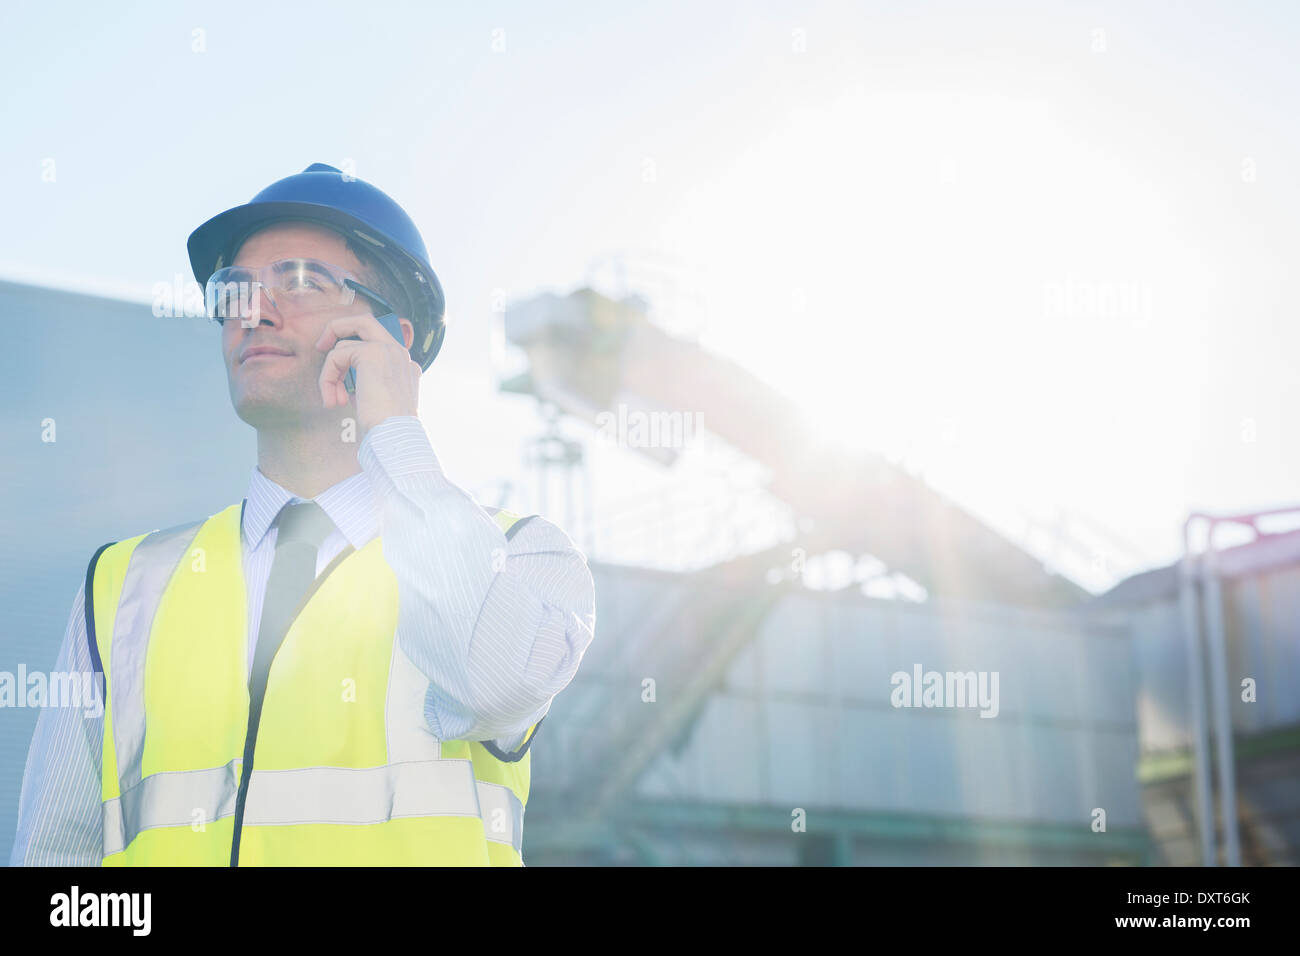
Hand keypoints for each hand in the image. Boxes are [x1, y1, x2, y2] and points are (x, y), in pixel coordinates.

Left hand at [315, 313, 420, 433]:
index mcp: (406, 366)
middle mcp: (400, 354)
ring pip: (344, 343)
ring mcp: (388, 350)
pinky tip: (334, 402)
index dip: (354, 354)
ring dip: (330, 373)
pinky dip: (327, 378)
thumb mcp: (379, 402)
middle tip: (321, 347)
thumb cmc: (386, 428)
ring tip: (332, 399)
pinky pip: (336, 356)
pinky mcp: (372, 353)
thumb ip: (368, 384)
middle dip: (338, 328)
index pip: (378, 344)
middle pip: (365, 322)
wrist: (396, 435)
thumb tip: (345, 381)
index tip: (342, 375)